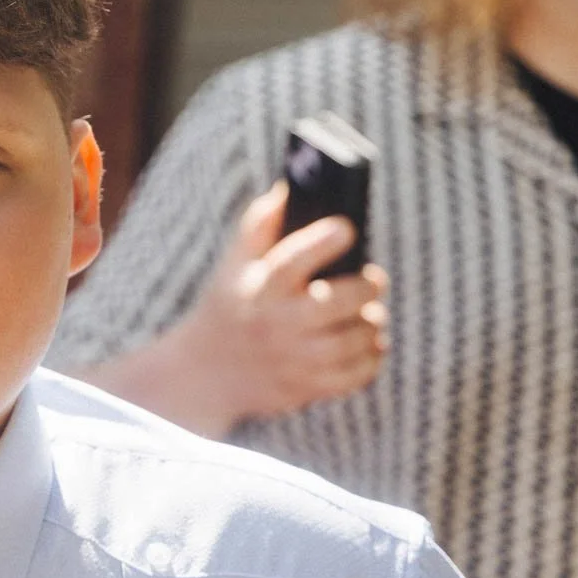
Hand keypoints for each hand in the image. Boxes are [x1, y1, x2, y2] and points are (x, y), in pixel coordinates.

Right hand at [162, 181, 388, 430]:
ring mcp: (292, 361)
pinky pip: (356, 376)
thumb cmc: (228, 305)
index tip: (346, 228)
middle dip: (367, 286)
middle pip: (337, 303)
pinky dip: (372, 358)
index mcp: (259, 287)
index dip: (326, 240)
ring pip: (354, 340)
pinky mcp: (305, 389)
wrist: (205, 373)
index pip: (293, 260)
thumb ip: (260, 224)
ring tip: (370, 314)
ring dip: (372, 323)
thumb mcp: (233, 264)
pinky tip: (369, 344)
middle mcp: (276, 324)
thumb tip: (290, 188)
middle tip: (373, 279)